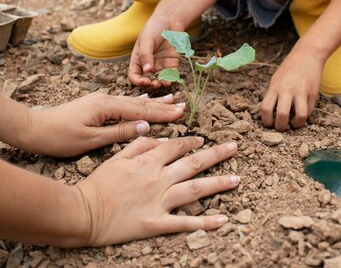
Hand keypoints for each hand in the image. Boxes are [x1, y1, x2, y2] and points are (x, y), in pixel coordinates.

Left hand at [27, 92, 185, 156]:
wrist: (35, 129)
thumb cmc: (60, 137)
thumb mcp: (91, 139)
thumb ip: (120, 132)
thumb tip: (146, 127)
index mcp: (107, 106)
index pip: (140, 109)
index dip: (162, 112)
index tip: (180, 113)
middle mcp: (106, 99)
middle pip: (139, 103)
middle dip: (162, 105)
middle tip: (182, 105)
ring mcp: (101, 100)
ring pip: (132, 102)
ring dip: (152, 103)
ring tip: (171, 98)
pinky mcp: (96, 105)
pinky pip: (123, 103)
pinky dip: (137, 103)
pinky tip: (145, 101)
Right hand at [75, 136, 239, 245]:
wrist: (83, 212)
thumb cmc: (99, 183)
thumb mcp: (117, 156)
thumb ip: (140, 143)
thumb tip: (160, 137)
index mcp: (148, 160)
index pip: (176, 146)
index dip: (192, 141)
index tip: (203, 140)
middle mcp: (158, 178)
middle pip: (193, 163)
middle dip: (216, 154)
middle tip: (234, 147)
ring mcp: (159, 201)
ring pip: (195, 189)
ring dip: (218, 183)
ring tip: (237, 179)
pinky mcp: (156, 223)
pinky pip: (184, 222)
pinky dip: (205, 221)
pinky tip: (222, 219)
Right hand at [128, 16, 181, 88]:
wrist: (170, 20)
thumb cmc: (154, 27)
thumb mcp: (147, 39)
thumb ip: (146, 55)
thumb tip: (147, 71)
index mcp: (138, 60)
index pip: (134, 75)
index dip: (138, 81)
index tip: (145, 82)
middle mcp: (148, 65)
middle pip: (147, 81)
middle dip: (150, 85)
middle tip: (155, 84)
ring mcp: (160, 65)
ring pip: (159, 80)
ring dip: (161, 85)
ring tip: (164, 84)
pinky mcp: (172, 64)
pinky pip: (171, 76)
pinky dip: (171, 80)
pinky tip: (172, 80)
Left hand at [260, 42, 322, 130]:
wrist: (307, 55)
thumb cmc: (289, 69)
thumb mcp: (276, 80)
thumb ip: (273, 95)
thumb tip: (268, 114)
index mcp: (275, 87)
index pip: (265, 108)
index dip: (266, 121)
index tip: (269, 124)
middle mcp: (287, 90)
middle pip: (282, 115)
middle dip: (281, 127)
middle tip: (281, 127)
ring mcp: (301, 92)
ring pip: (299, 116)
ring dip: (296, 125)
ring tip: (294, 124)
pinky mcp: (313, 93)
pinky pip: (309, 111)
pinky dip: (305, 115)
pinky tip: (302, 112)